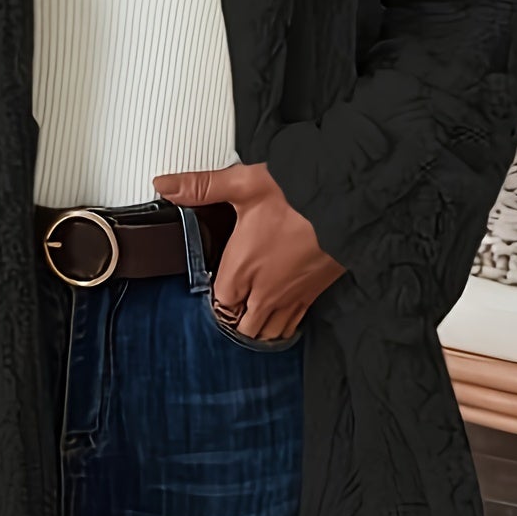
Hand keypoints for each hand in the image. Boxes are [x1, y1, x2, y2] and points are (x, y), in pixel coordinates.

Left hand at [153, 162, 345, 340]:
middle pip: (242, 327)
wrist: (350, 202)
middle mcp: (266, 290)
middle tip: (234, 301)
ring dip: (258, 327)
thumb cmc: (302, 195)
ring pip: (268, 332)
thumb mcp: (244, 183)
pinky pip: (293, 325)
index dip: (215, 299)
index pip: (219, 304)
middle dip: (235, 319)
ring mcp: (292, 296)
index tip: (217, 287)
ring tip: (253, 312)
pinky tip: (281, 311)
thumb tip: (166, 185)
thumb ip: (201, 187)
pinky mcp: (315, 294)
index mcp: (242, 268)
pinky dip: (284, 325)